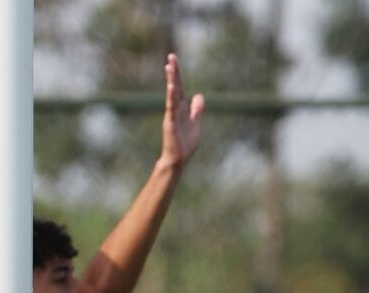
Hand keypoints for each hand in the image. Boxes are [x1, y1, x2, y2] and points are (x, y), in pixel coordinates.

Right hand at [157, 53, 203, 171]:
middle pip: (175, 87)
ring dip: (171, 81)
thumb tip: (200, 96)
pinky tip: (171, 88)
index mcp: (181, 108)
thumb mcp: (195, 123)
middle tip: (171, 56)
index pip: (179, 87)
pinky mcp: (170, 123)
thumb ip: (197, 110)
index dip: (177, 74)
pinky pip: (171, 108)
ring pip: (172, 95)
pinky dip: (171, 98)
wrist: (178, 159)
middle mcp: (175, 109)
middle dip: (174, 72)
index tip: (173, 59)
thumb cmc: (185, 143)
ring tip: (169, 67)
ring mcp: (171, 115)